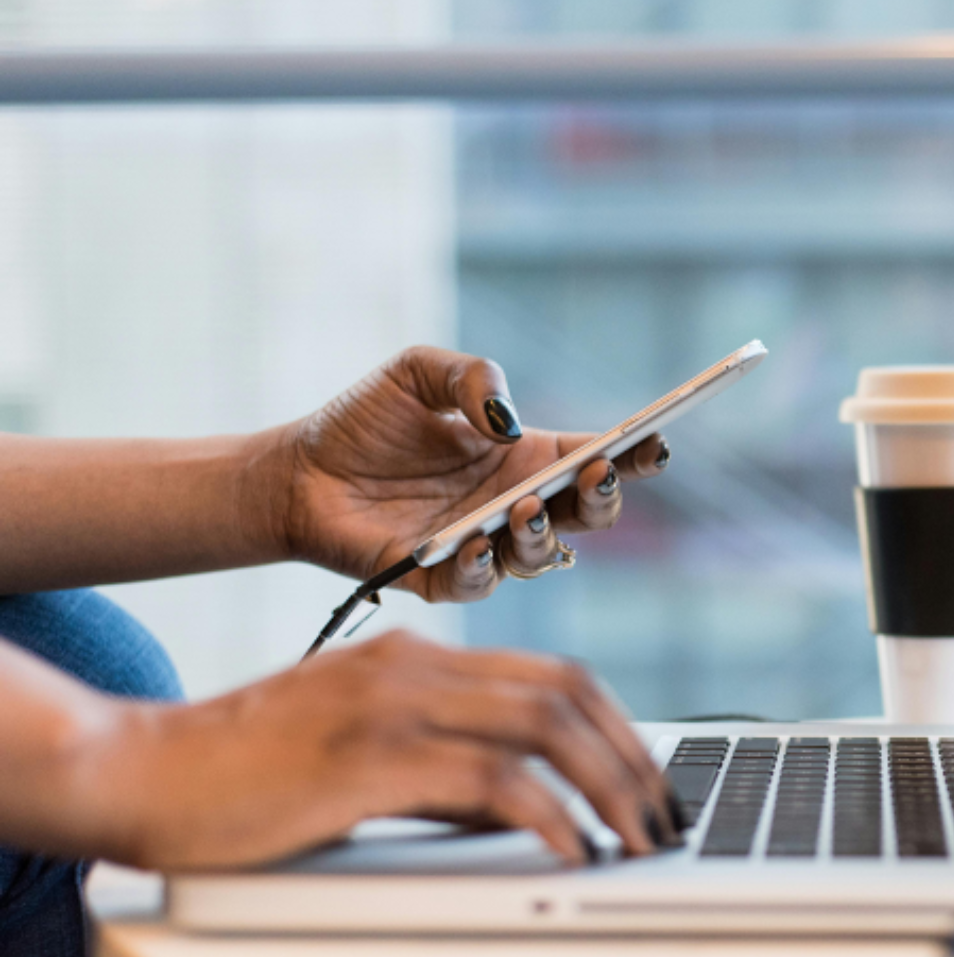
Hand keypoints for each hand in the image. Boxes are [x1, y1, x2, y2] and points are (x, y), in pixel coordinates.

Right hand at [69, 631, 678, 869]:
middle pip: (567, 692)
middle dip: (633, 757)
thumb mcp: (362, 755)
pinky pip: (492, 780)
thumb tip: (524, 809)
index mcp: (417, 656)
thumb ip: (443, 769)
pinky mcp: (370, 757)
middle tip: (664, 815)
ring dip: (609, 786)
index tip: (650, 779)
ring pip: (545, 726)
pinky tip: (572, 850)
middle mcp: (415, 665)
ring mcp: (393, 704)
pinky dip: (549, 816)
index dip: (618, 725)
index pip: (553, 674)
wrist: (139, 772)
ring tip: (638, 839)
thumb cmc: (244, 775)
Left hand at [276, 346, 670, 600]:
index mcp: (525, 457)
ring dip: (543, 534)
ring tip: (525, 507)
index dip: (633, 454)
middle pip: (588, 515)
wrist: (296, 472)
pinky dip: (483, 567)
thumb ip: (471, 377)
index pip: (597, 458)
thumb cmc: (363, 422)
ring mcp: (483, 545)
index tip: (654, 441)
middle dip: (604, 498)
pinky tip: (474, 542)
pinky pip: (478, 584)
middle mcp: (515, 505)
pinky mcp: (440, 578)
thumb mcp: (418, 372)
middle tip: (596, 473)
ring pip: (542, 556)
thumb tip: (507, 421)